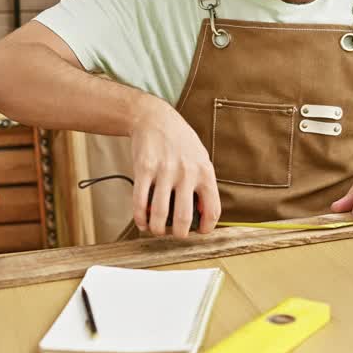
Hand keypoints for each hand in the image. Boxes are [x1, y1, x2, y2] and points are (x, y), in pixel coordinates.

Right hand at [128, 95, 220, 237]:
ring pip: (159, 214)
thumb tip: (203, 213)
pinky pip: (140, 202)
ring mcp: (164, 171)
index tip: (199, 232)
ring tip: (156, 230)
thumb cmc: (180, 141)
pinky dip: (140, 218)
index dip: (206, 228)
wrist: (155, 118)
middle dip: (178, 234)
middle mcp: (186, 172)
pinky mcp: (144, 169)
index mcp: (205, 172)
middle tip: (174, 234)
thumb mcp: (201, 158)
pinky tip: (142, 221)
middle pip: (184, 217)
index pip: (212, 209)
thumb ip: (203, 183)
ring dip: (156, 229)